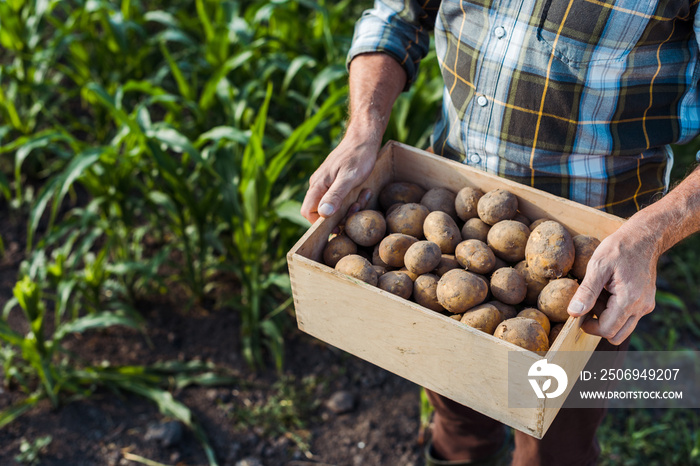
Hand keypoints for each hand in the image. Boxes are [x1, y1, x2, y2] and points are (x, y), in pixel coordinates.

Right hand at [301, 132, 379, 222]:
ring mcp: (325, 183)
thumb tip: (323, 214)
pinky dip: (351, 199)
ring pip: (331, 205)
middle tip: (356, 208)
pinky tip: (363, 191)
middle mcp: (317, 185)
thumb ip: (335, 195)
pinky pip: (338, 197)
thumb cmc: (358, 157)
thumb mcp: (349, 178)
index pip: (307, 212)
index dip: (320, 223)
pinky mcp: (334, 181)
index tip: (338, 225)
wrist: (364, 138)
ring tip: (363, 196)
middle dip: (338, 216)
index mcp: (317, 185)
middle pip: (319, 211)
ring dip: (348, 207)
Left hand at [567, 223, 659, 344]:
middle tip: (589, 305)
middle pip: (617, 335)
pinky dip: (615, 311)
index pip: (607, 330)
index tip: (578, 314)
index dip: (589, 326)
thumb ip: (587, 292)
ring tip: (600, 295)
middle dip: (599, 325)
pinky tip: (608, 292)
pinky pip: (629, 316)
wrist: (643, 238)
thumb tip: (574, 313)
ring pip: (623, 327)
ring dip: (607, 318)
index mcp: (630, 300)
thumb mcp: (597, 266)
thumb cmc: (619, 249)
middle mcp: (642, 307)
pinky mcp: (645, 302)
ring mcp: (646, 305)